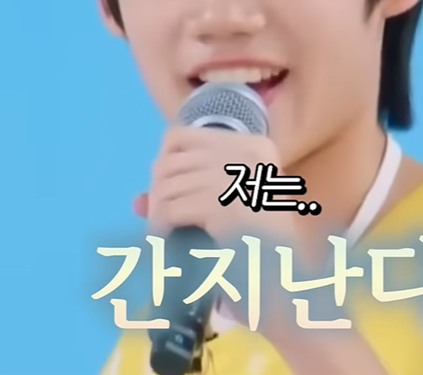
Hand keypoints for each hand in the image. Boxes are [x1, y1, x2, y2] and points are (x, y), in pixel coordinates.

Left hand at [134, 126, 298, 244]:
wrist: (285, 286)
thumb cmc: (258, 246)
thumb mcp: (225, 208)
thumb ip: (186, 194)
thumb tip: (137, 201)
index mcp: (254, 145)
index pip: (180, 136)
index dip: (164, 166)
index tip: (166, 195)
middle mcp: (249, 153)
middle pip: (170, 161)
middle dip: (157, 194)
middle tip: (160, 223)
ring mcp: (239, 178)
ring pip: (166, 185)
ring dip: (156, 214)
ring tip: (162, 236)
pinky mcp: (226, 207)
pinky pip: (170, 210)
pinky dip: (160, 229)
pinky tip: (166, 244)